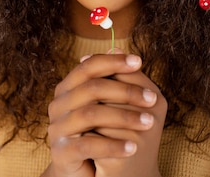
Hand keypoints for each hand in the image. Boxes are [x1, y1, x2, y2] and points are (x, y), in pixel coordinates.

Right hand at [42, 52, 165, 176]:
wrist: (86, 172)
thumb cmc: (100, 134)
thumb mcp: (108, 104)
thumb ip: (112, 79)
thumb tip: (117, 45)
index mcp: (68, 88)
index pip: (88, 66)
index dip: (113, 62)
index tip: (139, 62)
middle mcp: (58, 104)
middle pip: (91, 89)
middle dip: (125, 91)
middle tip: (153, 99)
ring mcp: (57, 128)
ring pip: (90, 115)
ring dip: (124, 117)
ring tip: (149, 123)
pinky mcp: (60, 152)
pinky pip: (87, 145)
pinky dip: (112, 145)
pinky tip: (133, 147)